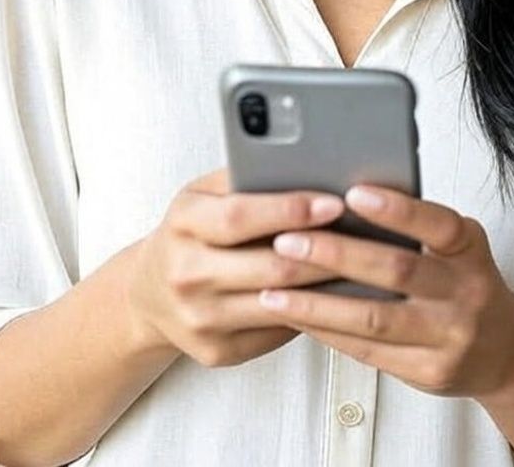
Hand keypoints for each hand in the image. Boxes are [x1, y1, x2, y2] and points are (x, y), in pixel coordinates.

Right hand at [125, 167, 346, 367]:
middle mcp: (186, 274)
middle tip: (366, 235)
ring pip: (280, 304)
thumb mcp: (204, 194)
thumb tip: (309, 163)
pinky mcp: (218, 351)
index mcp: (183, 224)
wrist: (148, 293)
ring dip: (326, 285)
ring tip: (362, 265)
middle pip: (269, 267)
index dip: (290, 210)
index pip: (240, 218)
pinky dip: (312, 313)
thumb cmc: (192, 232)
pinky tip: (338, 295)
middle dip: (323, 250)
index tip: (333, 202)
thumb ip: (246, 178)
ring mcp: (201, 319)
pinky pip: (277, 332)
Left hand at [256, 184, 513, 399]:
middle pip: (396, 270)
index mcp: (469, 250)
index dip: (397, 209)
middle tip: (287, 241)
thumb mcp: (458, 245)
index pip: (436, 224)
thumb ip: (417, 227)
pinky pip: (369, 352)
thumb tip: (344, 199)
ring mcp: (449, 337)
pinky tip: (297, 318)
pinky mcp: (429, 372)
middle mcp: (465, 293)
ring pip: (375, 319)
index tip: (353, 193)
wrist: (506, 351)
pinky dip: (328, 333)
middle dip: (336, 254)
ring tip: (273, 289)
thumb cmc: (465, 281)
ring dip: (318, 304)